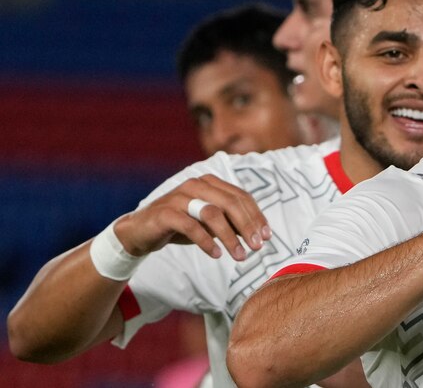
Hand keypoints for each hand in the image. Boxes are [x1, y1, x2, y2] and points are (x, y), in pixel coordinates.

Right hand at [113, 174, 270, 260]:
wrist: (139, 232)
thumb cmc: (180, 226)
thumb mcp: (209, 224)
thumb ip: (230, 223)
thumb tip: (258, 234)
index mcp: (210, 183)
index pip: (241, 197)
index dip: (256, 216)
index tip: (267, 236)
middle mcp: (196, 185)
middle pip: (231, 203)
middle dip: (248, 226)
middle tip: (257, 247)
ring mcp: (179, 196)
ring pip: (213, 213)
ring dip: (230, 236)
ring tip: (240, 256)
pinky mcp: (165, 212)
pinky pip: (191, 226)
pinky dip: (206, 241)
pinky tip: (216, 254)